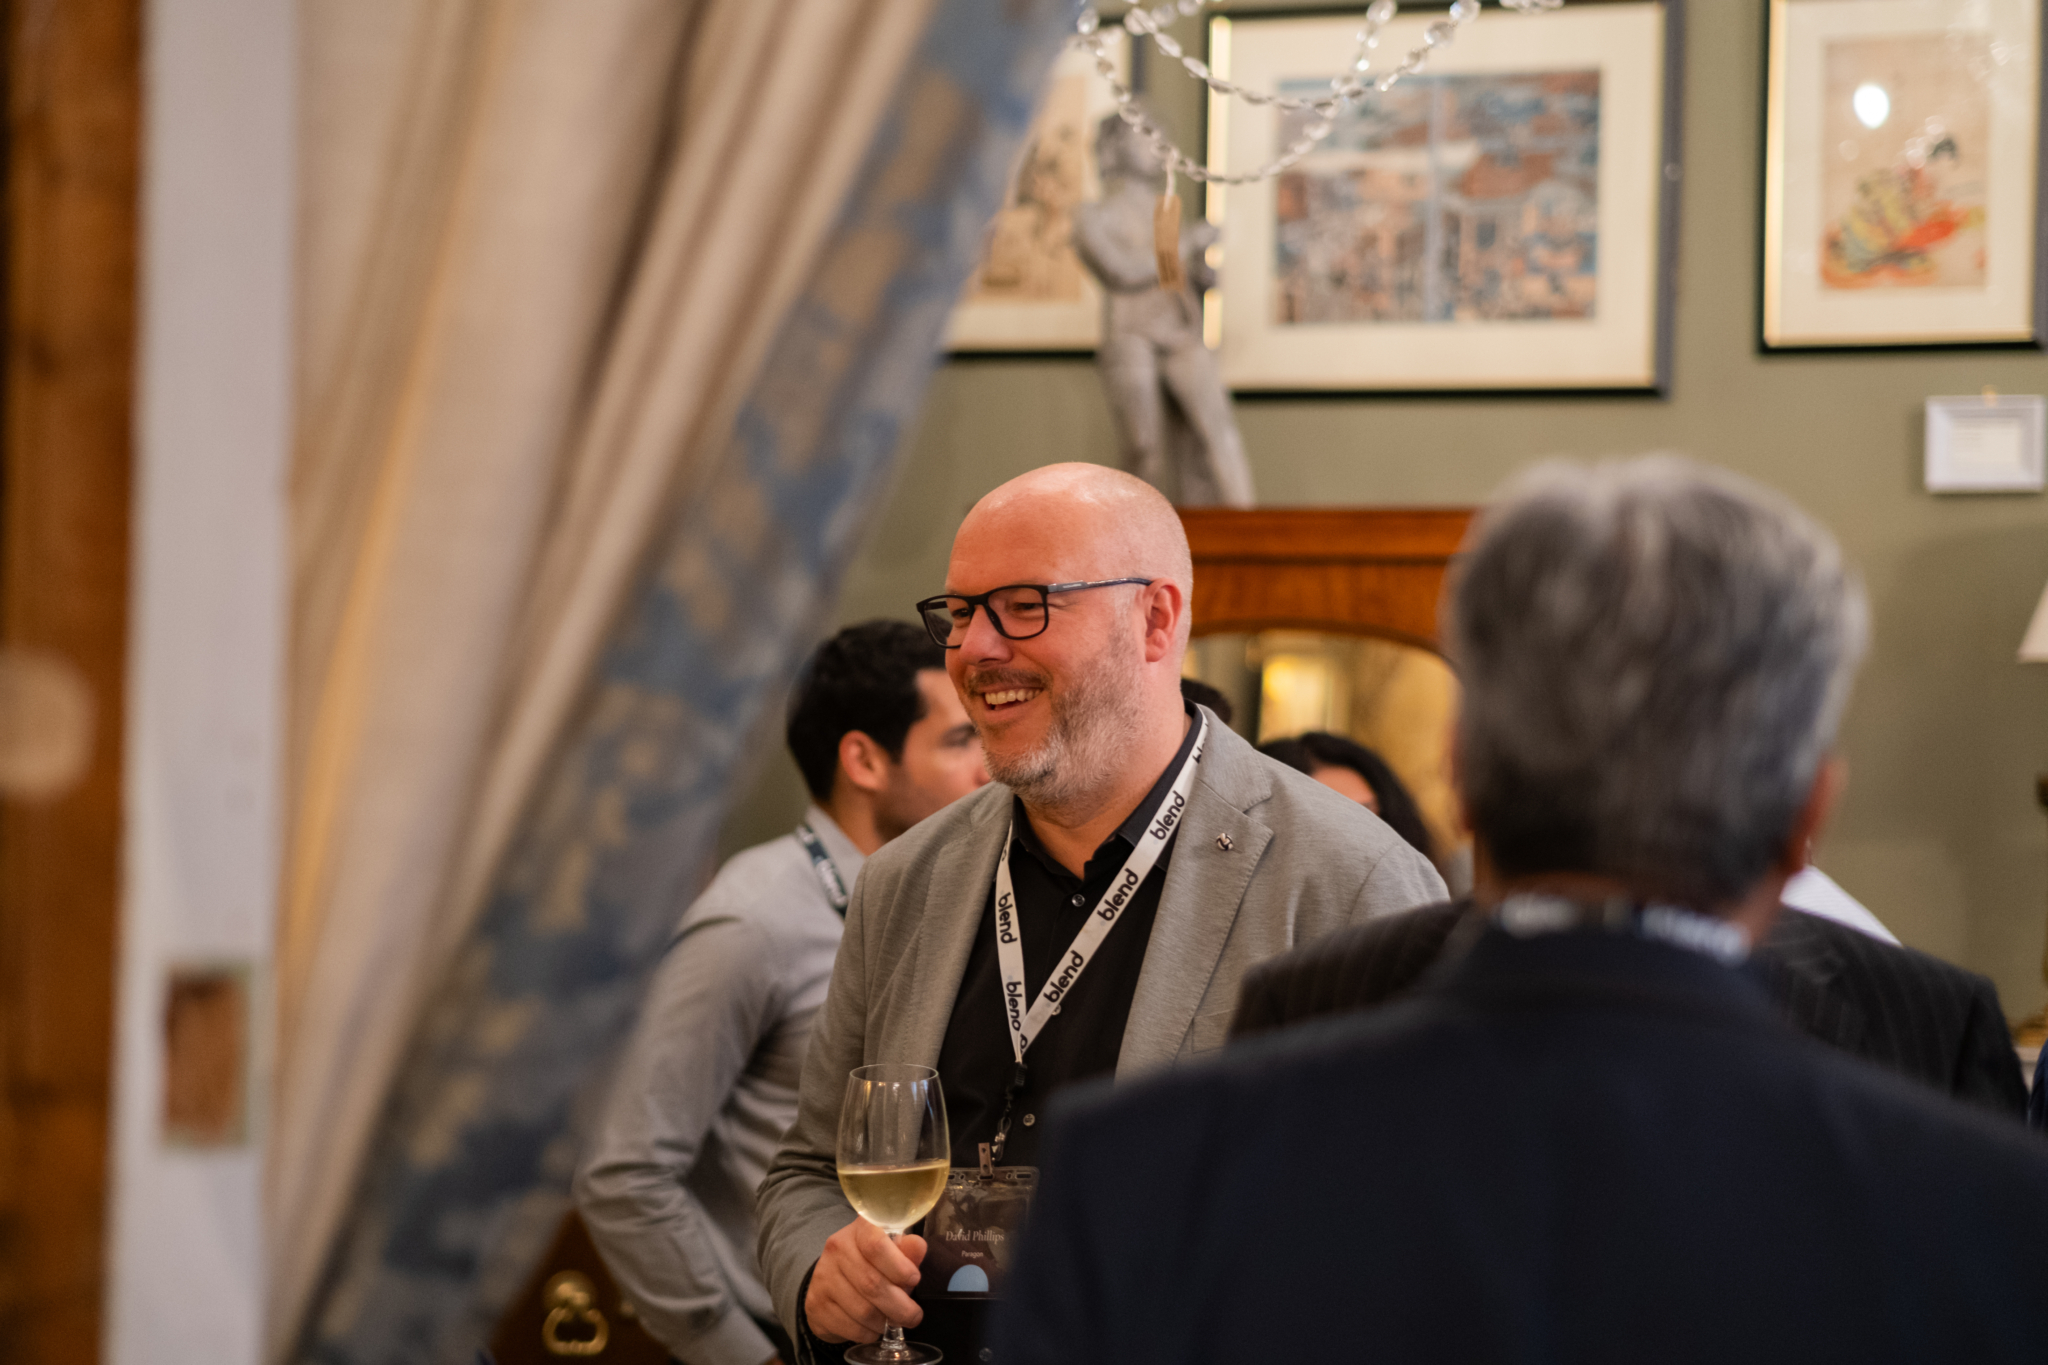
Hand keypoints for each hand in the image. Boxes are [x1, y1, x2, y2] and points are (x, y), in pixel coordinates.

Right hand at [805, 1217, 926, 1343]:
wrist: (833, 1280)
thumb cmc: (872, 1264)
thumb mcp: (892, 1253)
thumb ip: (907, 1251)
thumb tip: (918, 1246)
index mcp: (860, 1229)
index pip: (876, 1245)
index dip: (899, 1266)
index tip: (914, 1279)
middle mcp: (837, 1248)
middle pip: (871, 1283)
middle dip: (900, 1306)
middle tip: (913, 1316)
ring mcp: (823, 1276)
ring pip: (862, 1310)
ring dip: (884, 1322)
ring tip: (893, 1321)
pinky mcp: (816, 1303)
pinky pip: (850, 1327)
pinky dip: (868, 1333)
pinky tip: (873, 1327)